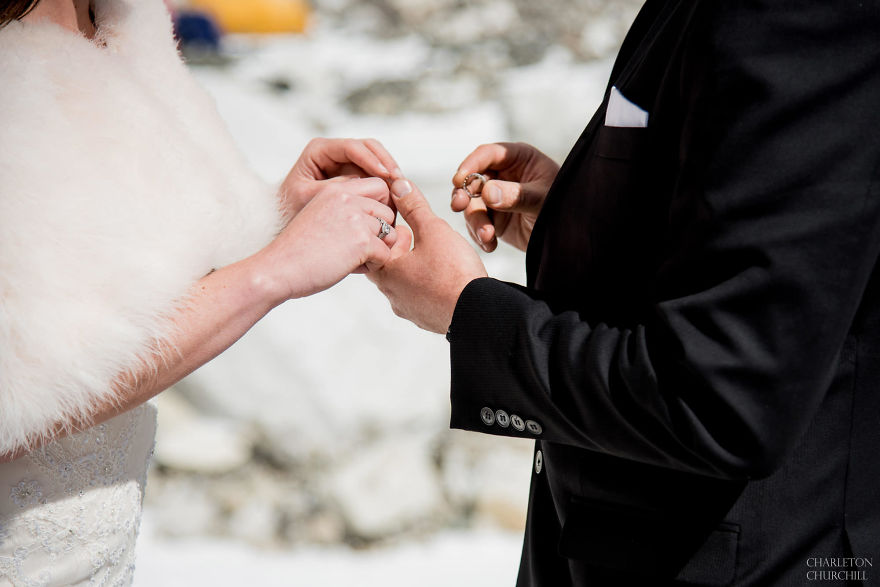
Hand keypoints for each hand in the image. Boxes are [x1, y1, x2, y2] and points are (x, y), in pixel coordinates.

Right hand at [257, 177, 397, 301]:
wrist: (277, 269)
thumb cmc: (298, 250)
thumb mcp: (321, 214)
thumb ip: (348, 208)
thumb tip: (383, 214)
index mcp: (336, 190)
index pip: (379, 187)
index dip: (380, 209)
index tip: (367, 228)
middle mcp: (348, 199)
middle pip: (389, 212)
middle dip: (380, 233)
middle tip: (356, 248)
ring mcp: (356, 218)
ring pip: (391, 234)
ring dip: (377, 250)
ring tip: (351, 259)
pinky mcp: (361, 241)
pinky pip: (385, 254)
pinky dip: (372, 266)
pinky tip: (349, 268)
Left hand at [280, 138, 402, 219]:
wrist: (287, 223)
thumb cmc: (290, 210)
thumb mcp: (308, 197)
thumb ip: (336, 188)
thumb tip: (364, 181)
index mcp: (319, 150)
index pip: (352, 147)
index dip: (372, 159)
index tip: (385, 175)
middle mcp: (335, 153)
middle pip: (369, 148)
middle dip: (386, 163)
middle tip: (399, 182)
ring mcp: (347, 164)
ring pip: (377, 160)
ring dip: (390, 174)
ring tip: (401, 191)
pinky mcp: (356, 177)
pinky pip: (377, 176)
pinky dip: (387, 185)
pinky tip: (395, 198)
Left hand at [368, 179, 487, 333]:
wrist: (478, 312)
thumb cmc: (453, 273)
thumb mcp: (433, 230)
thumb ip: (414, 206)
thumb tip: (398, 186)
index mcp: (387, 273)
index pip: (373, 247)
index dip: (386, 231)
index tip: (400, 223)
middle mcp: (393, 295)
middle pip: (387, 265)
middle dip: (400, 248)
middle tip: (413, 235)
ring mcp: (409, 310)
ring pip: (404, 282)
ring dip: (414, 267)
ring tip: (431, 254)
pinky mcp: (427, 318)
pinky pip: (420, 297)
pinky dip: (427, 284)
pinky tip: (442, 276)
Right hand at [451, 142, 558, 251]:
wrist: (570, 237)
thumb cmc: (564, 207)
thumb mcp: (542, 200)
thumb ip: (516, 196)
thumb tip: (487, 192)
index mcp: (518, 158)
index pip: (488, 154)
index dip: (471, 164)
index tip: (459, 179)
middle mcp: (503, 175)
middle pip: (472, 180)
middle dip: (464, 195)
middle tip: (458, 207)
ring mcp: (496, 197)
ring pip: (472, 205)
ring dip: (476, 221)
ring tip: (487, 237)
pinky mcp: (494, 218)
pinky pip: (477, 224)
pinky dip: (480, 235)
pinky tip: (490, 246)